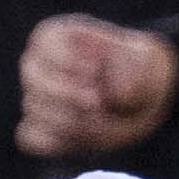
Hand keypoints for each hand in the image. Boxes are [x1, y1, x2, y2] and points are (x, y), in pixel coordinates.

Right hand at [22, 14, 178, 157]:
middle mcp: (39, 64)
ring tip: (102, 118)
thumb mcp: (146, 62)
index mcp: (58, 36)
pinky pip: (33, 139)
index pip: (44, 44)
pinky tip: (85, 138)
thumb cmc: (138, 72)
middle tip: (97, 102)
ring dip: (72, 121)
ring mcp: (36, 97)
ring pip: (35, 111)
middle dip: (68, 95)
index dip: (69, 62)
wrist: (145, 98)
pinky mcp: (42, 126)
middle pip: (34, 79)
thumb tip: (112, 94)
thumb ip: (131, 69)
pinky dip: (58, 142)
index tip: (95, 70)